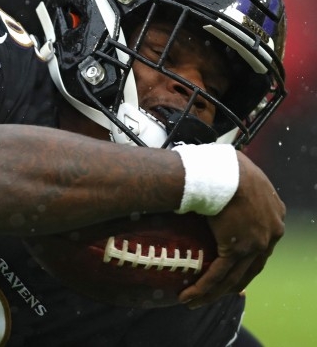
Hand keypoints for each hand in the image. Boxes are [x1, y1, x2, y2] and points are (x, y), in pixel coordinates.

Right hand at [178, 151, 284, 307]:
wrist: (222, 172)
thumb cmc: (223, 165)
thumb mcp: (238, 173)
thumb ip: (235, 183)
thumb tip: (213, 177)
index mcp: (274, 213)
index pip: (262, 243)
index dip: (246, 260)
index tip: (232, 269)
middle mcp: (271, 232)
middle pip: (252, 266)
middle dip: (232, 283)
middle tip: (214, 291)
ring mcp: (257, 243)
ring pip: (235, 276)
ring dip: (214, 292)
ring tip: (195, 300)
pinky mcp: (238, 249)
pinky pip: (220, 274)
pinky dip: (204, 288)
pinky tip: (191, 295)